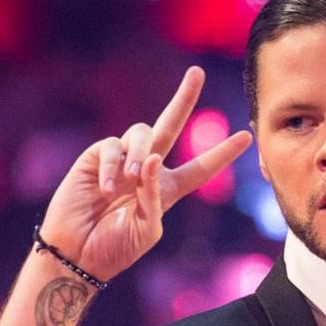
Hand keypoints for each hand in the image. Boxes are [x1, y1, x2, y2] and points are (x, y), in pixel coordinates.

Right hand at [38, 67, 252, 282]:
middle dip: (184, 98)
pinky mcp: (96, 156)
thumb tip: (154, 159)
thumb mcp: (147, 229)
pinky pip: (112, 146)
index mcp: (167, 190)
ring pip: (143, 133)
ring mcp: (122, 160)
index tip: (247, 138)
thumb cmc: (114, 248)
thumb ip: (156, 197)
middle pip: (170, 126)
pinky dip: (112, 166)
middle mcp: (147, 169)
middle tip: (196, 72)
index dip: (221, 154)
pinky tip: (106, 189)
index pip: (200, 168)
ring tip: (131, 180)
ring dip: (141, 154)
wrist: (78, 253)